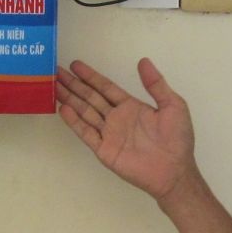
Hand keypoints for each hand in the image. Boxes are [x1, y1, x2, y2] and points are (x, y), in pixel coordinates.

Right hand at [55, 59, 197, 201]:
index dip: (91, 76)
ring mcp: (109, 134)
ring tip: (54, 86)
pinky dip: (74, 122)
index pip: (106, 87)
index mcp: (131, 106)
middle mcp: (116, 118)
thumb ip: (156, 84)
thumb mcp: (173, 105)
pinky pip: (86, 133)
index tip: (76, 64)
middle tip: (57, 71)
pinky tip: (63, 109)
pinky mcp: (104, 150)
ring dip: (70, 99)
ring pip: (84, 112)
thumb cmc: (177, 139)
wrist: (174, 171)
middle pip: (90, 97)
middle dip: (74, 85)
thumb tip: (143, 61)